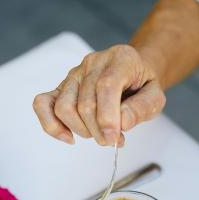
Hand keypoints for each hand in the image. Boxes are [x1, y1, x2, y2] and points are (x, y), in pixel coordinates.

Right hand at [32, 44, 165, 145]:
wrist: (133, 74)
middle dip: (99, 131)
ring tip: (98, 134)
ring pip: (64, 107)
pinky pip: (43, 104)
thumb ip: (142, 108)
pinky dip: (52, 125)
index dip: (108, 116)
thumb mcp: (155, 97)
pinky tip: (69, 137)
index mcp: (120, 59)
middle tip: (113, 140)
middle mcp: (93, 63)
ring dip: (81, 130)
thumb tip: (123, 122)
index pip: (106, 85)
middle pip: (85, 103)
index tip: (114, 138)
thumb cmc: (142, 86)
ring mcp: (74, 74)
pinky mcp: (60, 87)